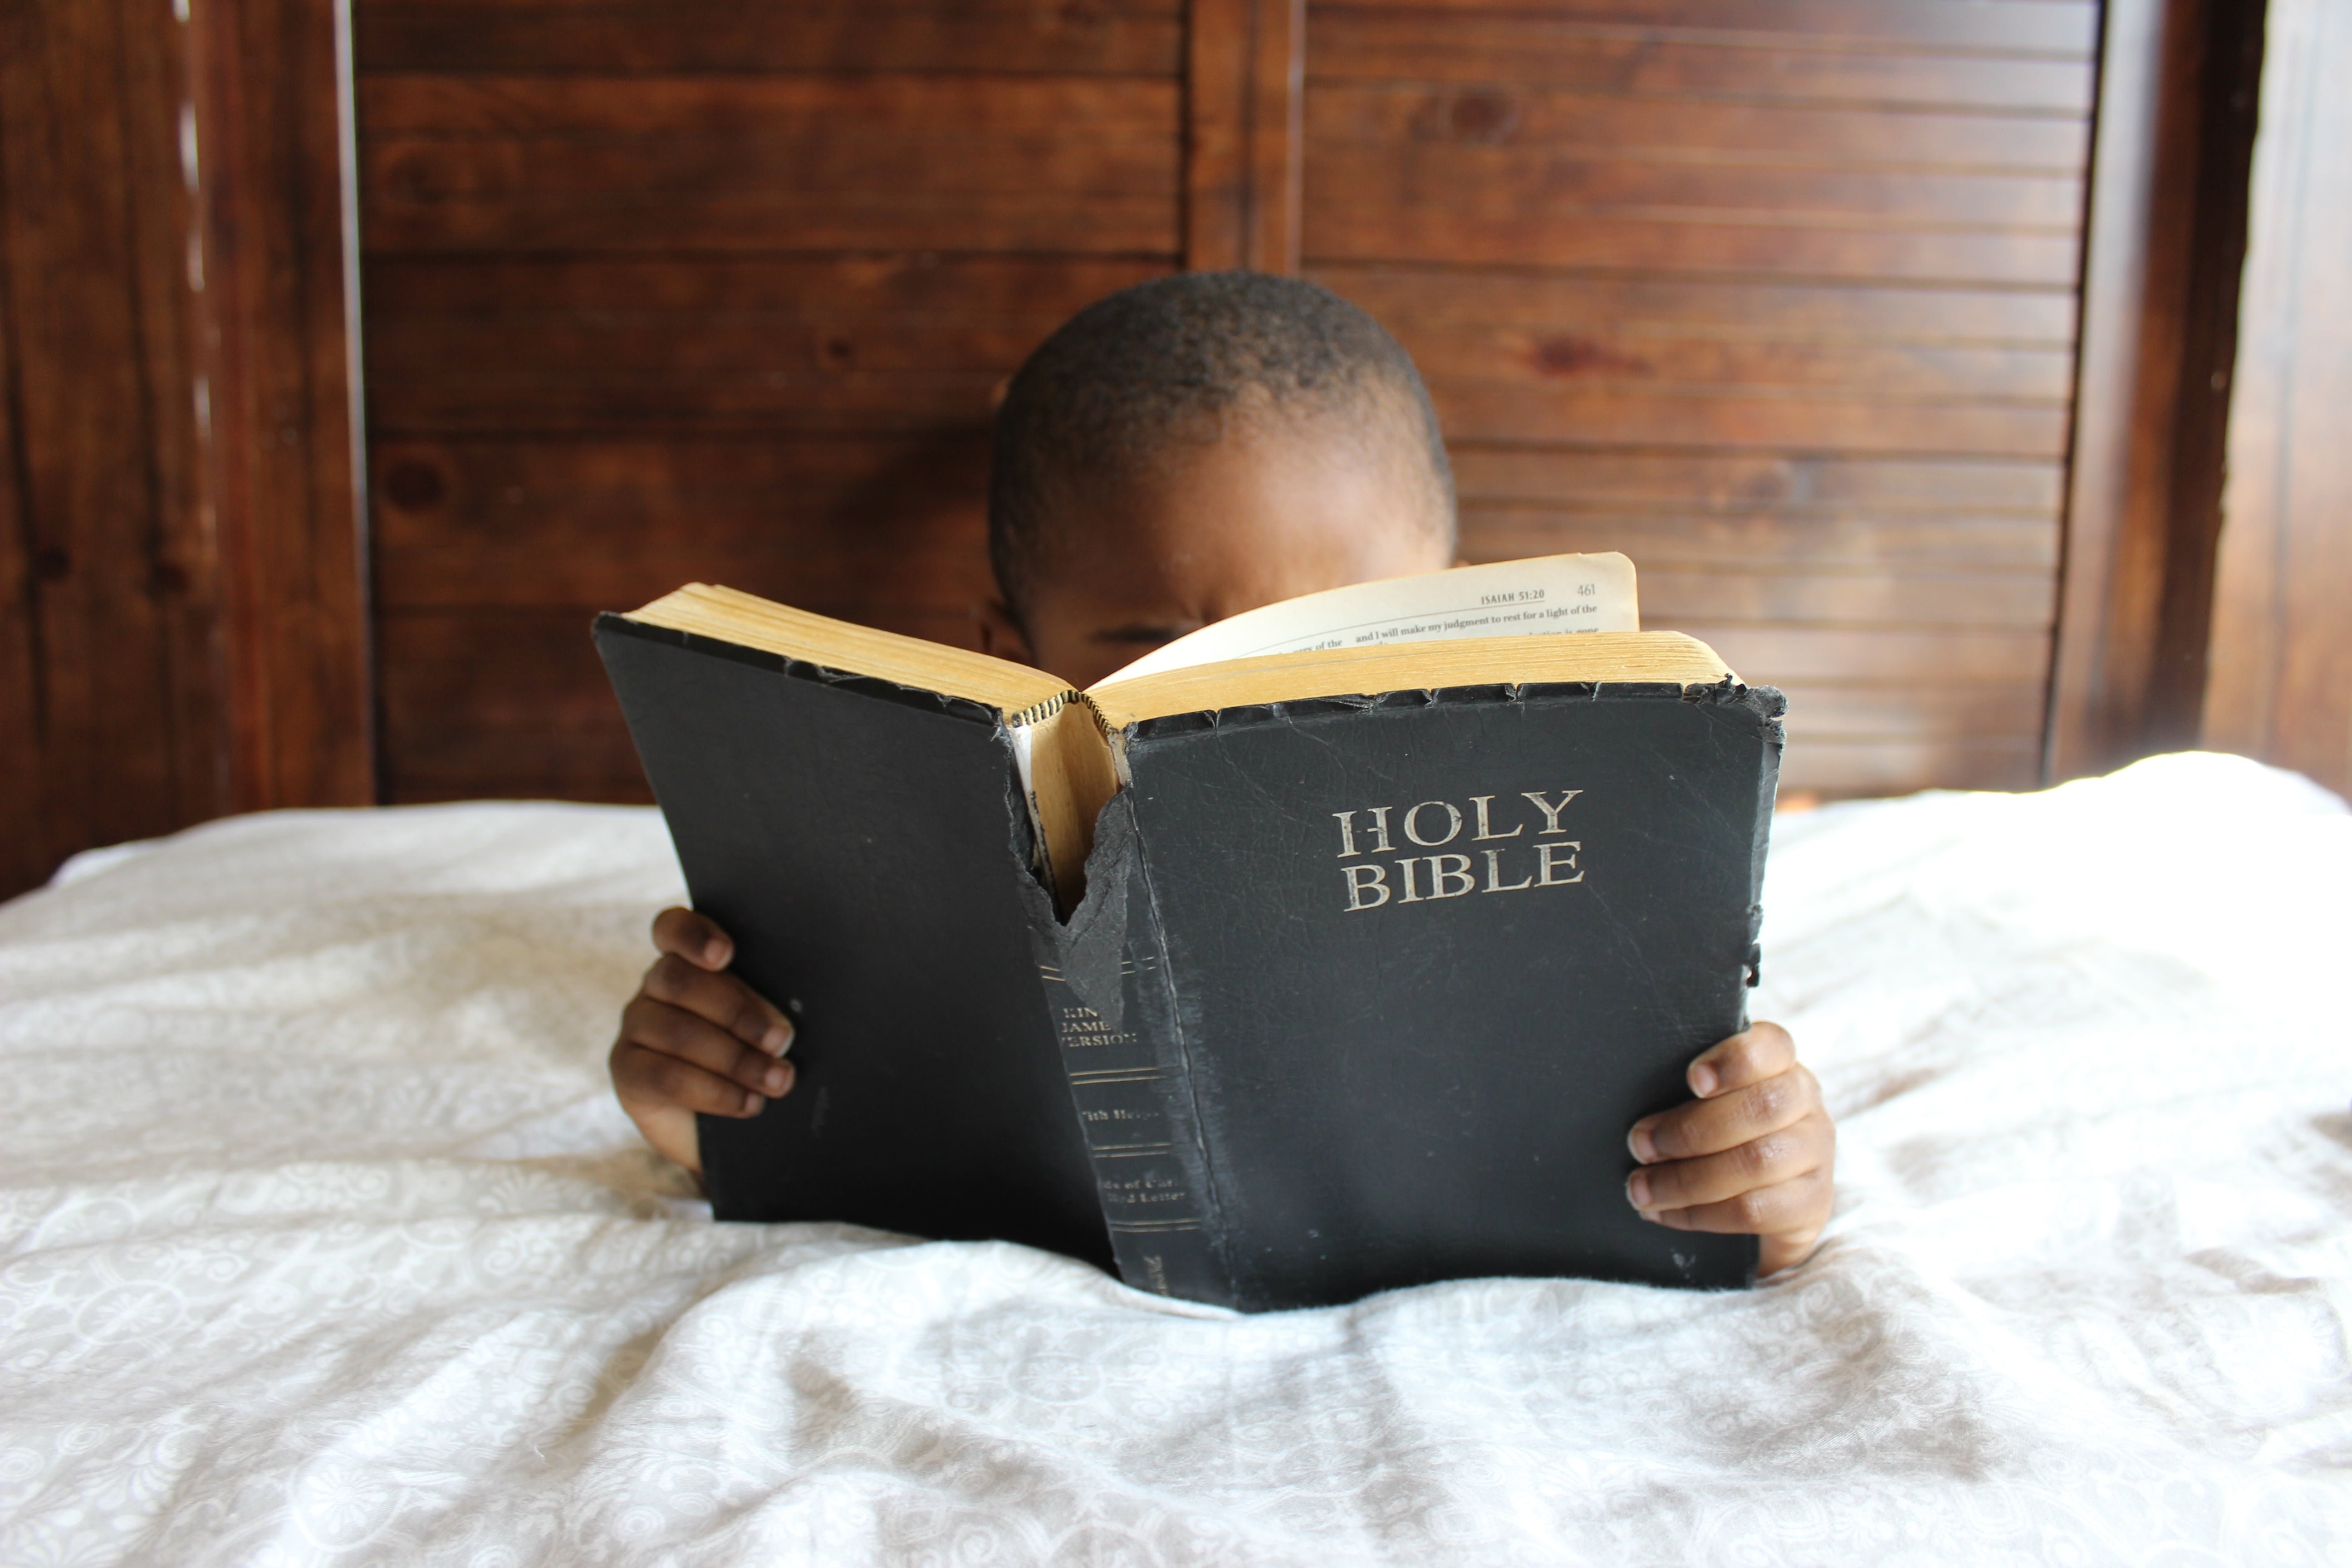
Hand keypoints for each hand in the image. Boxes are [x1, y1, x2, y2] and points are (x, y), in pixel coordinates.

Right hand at [610, 908, 795, 1174]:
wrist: (722, 1126)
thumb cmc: (754, 1058)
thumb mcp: (763, 1026)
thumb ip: (767, 1006)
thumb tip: (790, 1018)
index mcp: (687, 959)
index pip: (673, 929)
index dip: (695, 936)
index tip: (726, 955)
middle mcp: (655, 986)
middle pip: (680, 981)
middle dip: (738, 1011)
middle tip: (782, 1040)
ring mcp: (636, 1027)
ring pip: (678, 1032)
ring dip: (736, 1059)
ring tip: (778, 1079)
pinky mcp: (627, 1071)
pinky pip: (668, 1077)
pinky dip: (716, 1092)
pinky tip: (749, 1103)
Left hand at [1625, 1022, 1833, 1276]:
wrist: (1765, 1208)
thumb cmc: (1719, 1139)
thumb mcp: (1706, 1105)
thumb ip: (1688, 1093)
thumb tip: (1632, 1103)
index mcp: (1781, 1067)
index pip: (1772, 1047)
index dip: (1735, 1060)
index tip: (1692, 1079)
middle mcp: (1806, 1106)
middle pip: (1762, 1107)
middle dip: (1691, 1129)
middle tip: (1639, 1145)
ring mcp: (1815, 1157)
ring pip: (1756, 1162)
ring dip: (1686, 1178)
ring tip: (1641, 1187)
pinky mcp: (1811, 1206)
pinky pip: (1754, 1211)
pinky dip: (1698, 1214)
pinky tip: (1664, 1213)